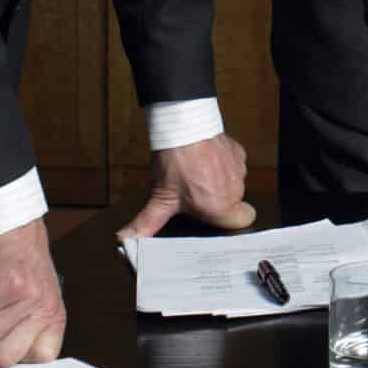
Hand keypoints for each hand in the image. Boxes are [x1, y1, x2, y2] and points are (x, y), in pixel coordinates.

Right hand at [0, 217, 67, 366]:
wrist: (12, 221)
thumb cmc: (18, 262)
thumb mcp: (32, 299)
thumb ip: (22, 327)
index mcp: (54, 316)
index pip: (41, 358)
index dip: (8, 357)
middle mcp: (45, 308)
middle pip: (2, 357)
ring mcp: (27, 296)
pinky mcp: (6, 283)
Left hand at [114, 134, 255, 242]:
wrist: (184, 126)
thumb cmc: (176, 164)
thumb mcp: (160, 198)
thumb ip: (145, 224)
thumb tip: (125, 240)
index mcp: (220, 207)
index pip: (242, 222)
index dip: (229, 221)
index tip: (214, 216)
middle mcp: (235, 190)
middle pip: (233, 203)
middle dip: (217, 201)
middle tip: (195, 194)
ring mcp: (238, 170)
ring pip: (233, 184)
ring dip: (220, 183)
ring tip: (197, 175)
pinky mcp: (238, 152)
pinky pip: (233, 165)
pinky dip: (222, 165)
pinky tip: (205, 160)